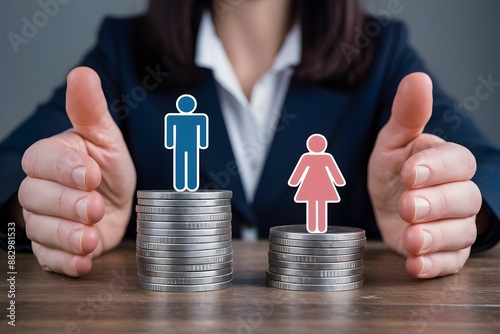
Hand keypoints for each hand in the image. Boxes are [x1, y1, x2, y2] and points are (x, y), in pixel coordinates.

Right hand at [18, 67, 135, 276]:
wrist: (116, 199)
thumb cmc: (107, 165)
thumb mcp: (105, 137)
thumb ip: (90, 110)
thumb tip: (82, 73)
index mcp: (50, 158)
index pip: (41, 161)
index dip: (64, 169)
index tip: (91, 173)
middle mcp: (41, 189)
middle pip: (37, 198)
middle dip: (68, 204)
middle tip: (95, 206)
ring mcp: (46, 220)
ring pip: (41, 230)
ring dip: (67, 236)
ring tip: (90, 237)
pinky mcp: (55, 247)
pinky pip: (51, 258)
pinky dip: (67, 263)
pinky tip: (84, 261)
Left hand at [368, 72, 480, 278]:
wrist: (386, 202)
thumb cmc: (394, 169)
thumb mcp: (393, 141)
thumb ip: (407, 115)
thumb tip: (417, 78)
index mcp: (448, 162)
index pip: (458, 162)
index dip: (437, 167)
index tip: (410, 172)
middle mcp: (458, 193)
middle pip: (464, 199)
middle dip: (434, 203)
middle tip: (406, 205)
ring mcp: (454, 225)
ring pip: (460, 233)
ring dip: (435, 237)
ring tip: (411, 238)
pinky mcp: (445, 252)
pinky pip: (450, 262)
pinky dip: (433, 265)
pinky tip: (415, 264)